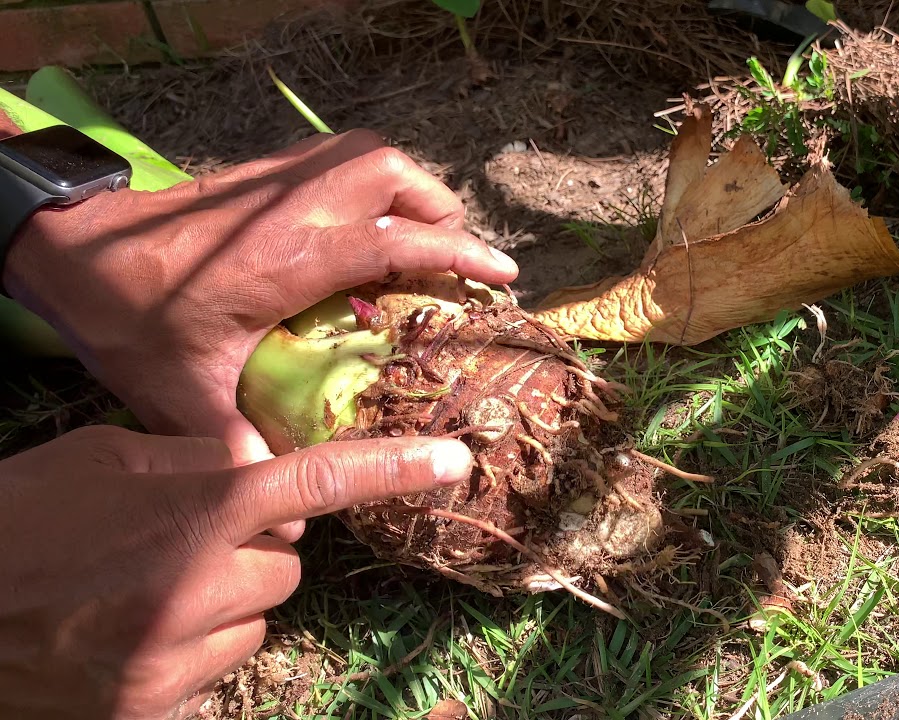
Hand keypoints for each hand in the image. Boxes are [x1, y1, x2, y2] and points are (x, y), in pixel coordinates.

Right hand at [0, 424, 472, 719]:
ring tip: (146, 590)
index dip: (392, 470)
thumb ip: (197, 458)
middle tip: (185, 540)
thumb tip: (264, 460)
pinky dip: (192, 648)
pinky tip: (132, 632)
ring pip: (258, 619)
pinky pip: (217, 668)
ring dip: (225, 602)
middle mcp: (198, 588)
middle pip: (286, 563)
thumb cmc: (18, 519)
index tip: (455, 462)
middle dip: (254, 547)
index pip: (315, 482)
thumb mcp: (103, 457)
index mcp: (192, 511)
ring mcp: (177, 659)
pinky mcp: (155, 709)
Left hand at [1, 130, 517, 467]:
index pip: (395, 242)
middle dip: (440, 209)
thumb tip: (286, 516)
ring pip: (370, 154)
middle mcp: (295, 209)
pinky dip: (371, 178)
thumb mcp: (182, 390)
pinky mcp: (263, 173)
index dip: (459, 255)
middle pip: (393, 175)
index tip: (503, 274)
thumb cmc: (131, 315)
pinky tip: (366, 217)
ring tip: (422, 230)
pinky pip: (339, 155)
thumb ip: (238, 444)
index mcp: (291, 260)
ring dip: (409, 186)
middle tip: (455, 255)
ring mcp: (279, 183)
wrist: (75, 247)